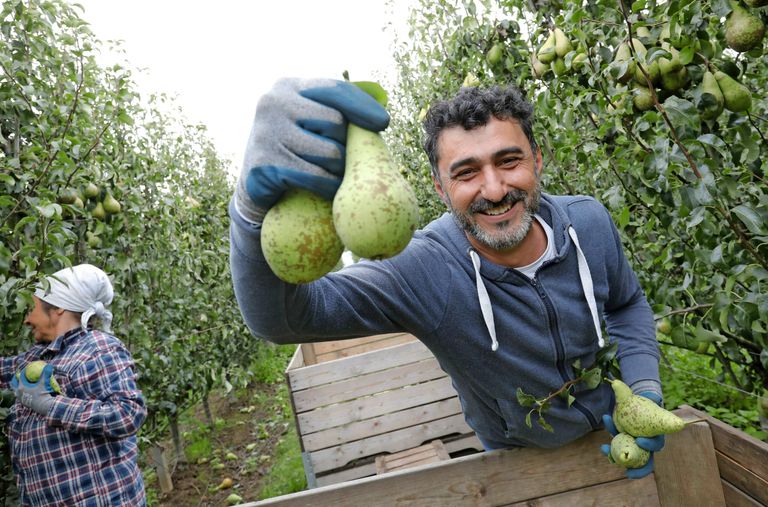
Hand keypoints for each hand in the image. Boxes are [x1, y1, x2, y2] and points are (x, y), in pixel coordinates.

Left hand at [12, 363, 56, 415]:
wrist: (42, 406)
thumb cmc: (42, 394)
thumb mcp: (44, 383)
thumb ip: (46, 374)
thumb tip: (49, 365)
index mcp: (22, 386)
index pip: (20, 376)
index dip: (23, 371)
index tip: (27, 369)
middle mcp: (18, 392)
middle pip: (14, 383)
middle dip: (17, 378)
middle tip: (21, 375)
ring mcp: (20, 397)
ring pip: (16, 390)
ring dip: (18, 386)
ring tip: (23, 383)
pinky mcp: (22, 402)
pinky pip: (20, 395)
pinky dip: (21, 391)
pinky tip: (27, 391)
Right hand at [235, 78, 389, 223]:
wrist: (254, 183)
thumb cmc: (294, 148)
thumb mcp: (310, 119)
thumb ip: (338, 108)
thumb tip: (381, 99)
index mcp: (288, 86)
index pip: (335, 90)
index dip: (362, 106)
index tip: (384, 123)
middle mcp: (273, 103)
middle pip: (336, 122)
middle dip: (347, 144)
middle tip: (343, 160)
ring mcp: (266, 132)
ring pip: (330, 152)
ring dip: (340, 169)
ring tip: (335, 175)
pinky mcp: (264, 163)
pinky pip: (316, 176)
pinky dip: (329, 186)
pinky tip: (329, 191)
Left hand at [601, 391, 664, 478]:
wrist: (634, 404)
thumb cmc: (644, 403)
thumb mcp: (647, 399)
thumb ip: (651, 398)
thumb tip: (654, 397)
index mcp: (656, 435)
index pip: (657, 444)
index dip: (650, 445)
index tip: (639, 441)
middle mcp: (646, 445)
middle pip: (647, 463)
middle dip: (639, 470)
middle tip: (628, 472)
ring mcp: (634, 447)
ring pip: (630, 459)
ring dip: (618, 460)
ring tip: (609, 456)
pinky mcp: (623, 445)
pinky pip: (617, 451)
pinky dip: (610, 451)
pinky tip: (603, 448)